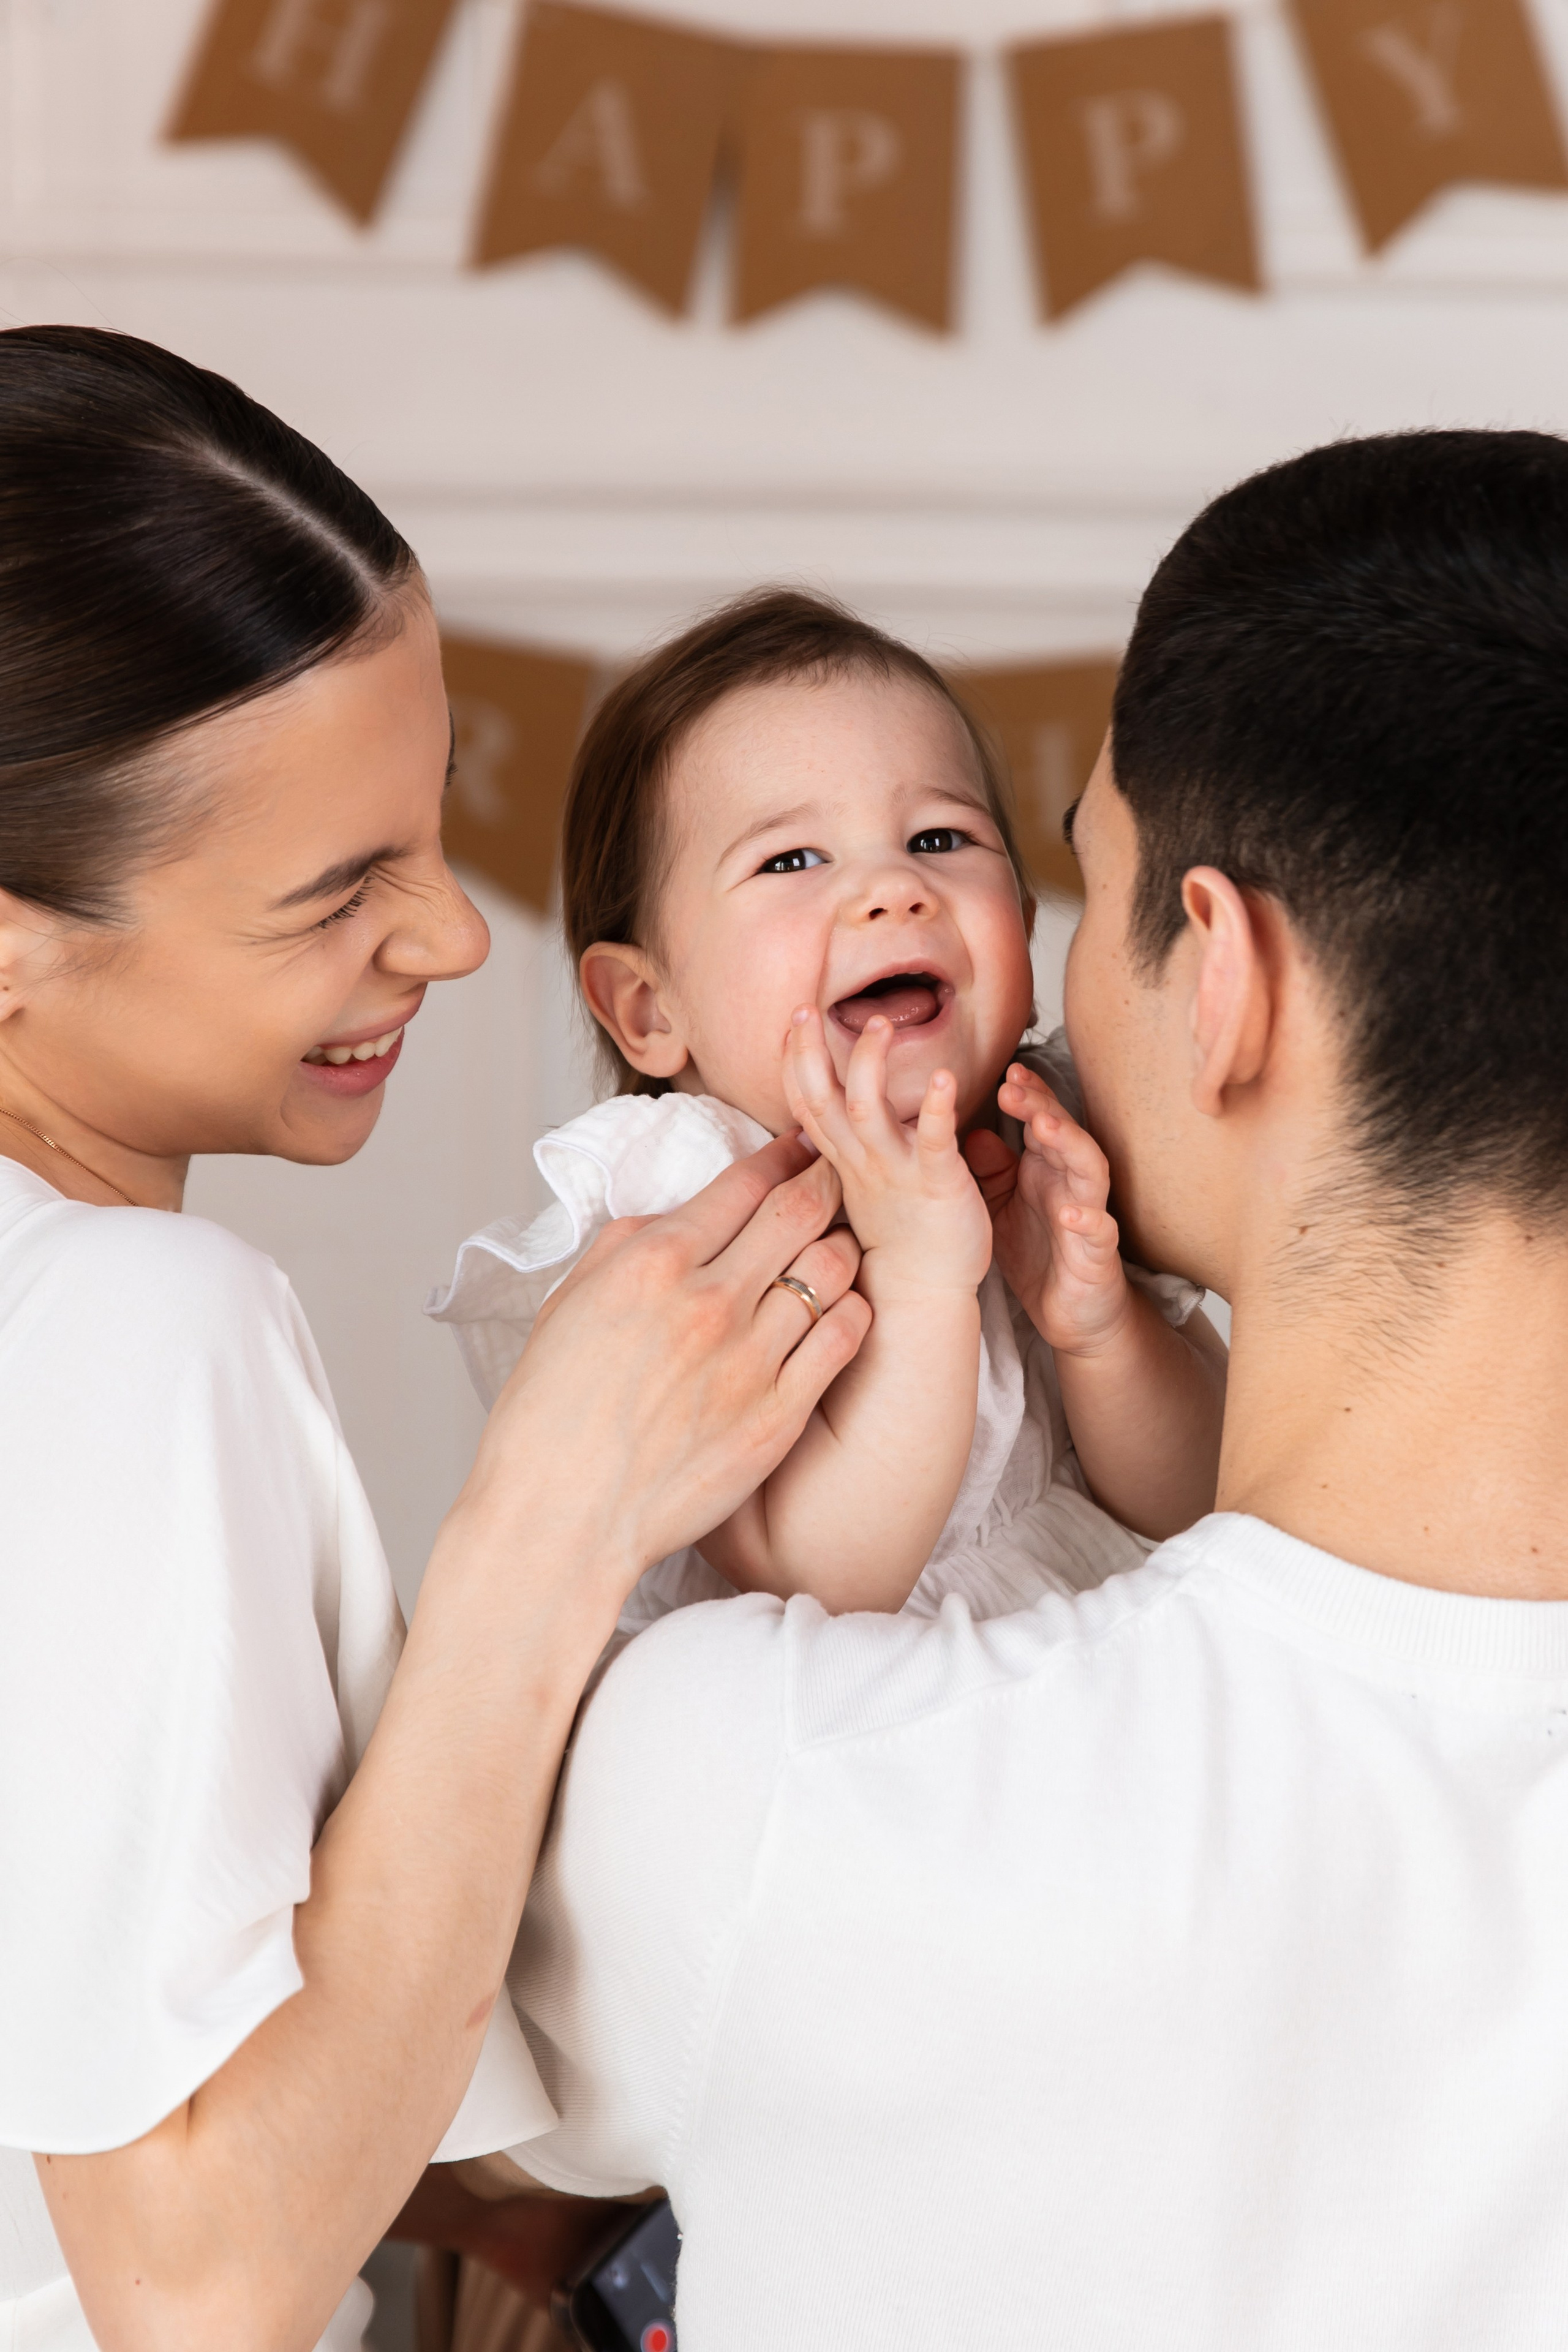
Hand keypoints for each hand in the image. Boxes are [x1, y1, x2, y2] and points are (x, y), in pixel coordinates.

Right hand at [466, 1135, 869, 1609]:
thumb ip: (626, 1246)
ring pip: (832, 1269)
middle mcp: (709, 1301)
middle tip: (842, 1175)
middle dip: (828, 1182)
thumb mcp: (567, 1306)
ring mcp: (750, 1359)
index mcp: (652, 1263)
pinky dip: (853, 1312)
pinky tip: (845, 1310)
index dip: (783, 1155)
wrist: (558, 1521)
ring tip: (841, 1248)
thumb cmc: (549, 1418)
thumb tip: (678, 1215)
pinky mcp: (777, 1415)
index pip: (742, 1183)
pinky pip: (843, 1339)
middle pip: (800, 1211)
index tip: (801, 1146)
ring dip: (843, 1248)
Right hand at [782, 1006, 991, 1304]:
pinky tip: (945, 1076)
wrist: (923, 1291)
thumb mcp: (859, 1183)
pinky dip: (935, 1107)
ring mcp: (894, 1171)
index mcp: (842, 1158)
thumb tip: (825, 1115)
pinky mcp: (936, 1182)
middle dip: (808, 1052)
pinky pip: (932, 1140)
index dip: (793, 1061)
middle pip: (819, 1099)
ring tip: (880, 1024)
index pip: (803, 1103)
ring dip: (869, 1065)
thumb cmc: (898, 1234)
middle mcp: (859, 1161)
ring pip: (866, 1111)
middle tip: (806, 1008)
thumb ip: (844, 1146)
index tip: (792, 1021)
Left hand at [964, 1063, 1131, 1355]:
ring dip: (1071, 1146)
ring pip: (1091, 1171)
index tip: (1005, 1072)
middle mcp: (1071, 1185)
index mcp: (1047, 1170)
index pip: (1042, 1121)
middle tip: (1014, 1086)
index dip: (1028, 1096)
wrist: (1069, 1313)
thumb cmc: (1037, 1252)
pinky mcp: (1098, 1255)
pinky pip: (1100, 1233)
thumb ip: (990, 1171)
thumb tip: (969, 1132)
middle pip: (1065, 1134)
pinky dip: (1089, 1221)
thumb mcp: (1001, 1207)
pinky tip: (1071, 1213)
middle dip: (1043, 1107)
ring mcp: (1089, 1216)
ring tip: (1046, 1126)